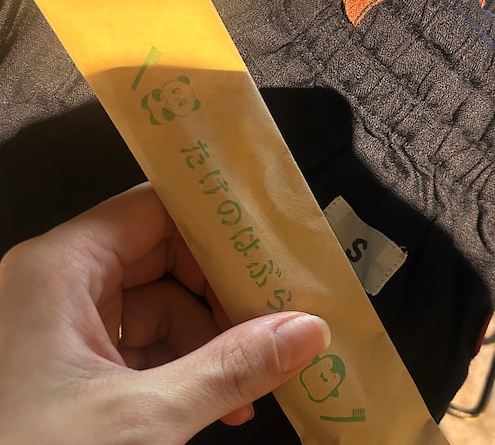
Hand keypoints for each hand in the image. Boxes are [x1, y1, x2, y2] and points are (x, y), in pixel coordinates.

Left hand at [0, 184, 329, 443]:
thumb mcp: (142, 419)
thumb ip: (232, 369)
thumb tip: (303, 332)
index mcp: (59, 269)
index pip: (154, 209)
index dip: (214, 222)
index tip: (266, 243)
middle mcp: (57, 287)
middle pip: (163, 258)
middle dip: (220, 292)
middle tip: (270, 312)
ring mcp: (62, 330)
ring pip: (158, 305)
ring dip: (208, 339)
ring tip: (250, 375)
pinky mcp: (70, 369)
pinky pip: (142, 345)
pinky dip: (182, 367)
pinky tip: (216, 399)